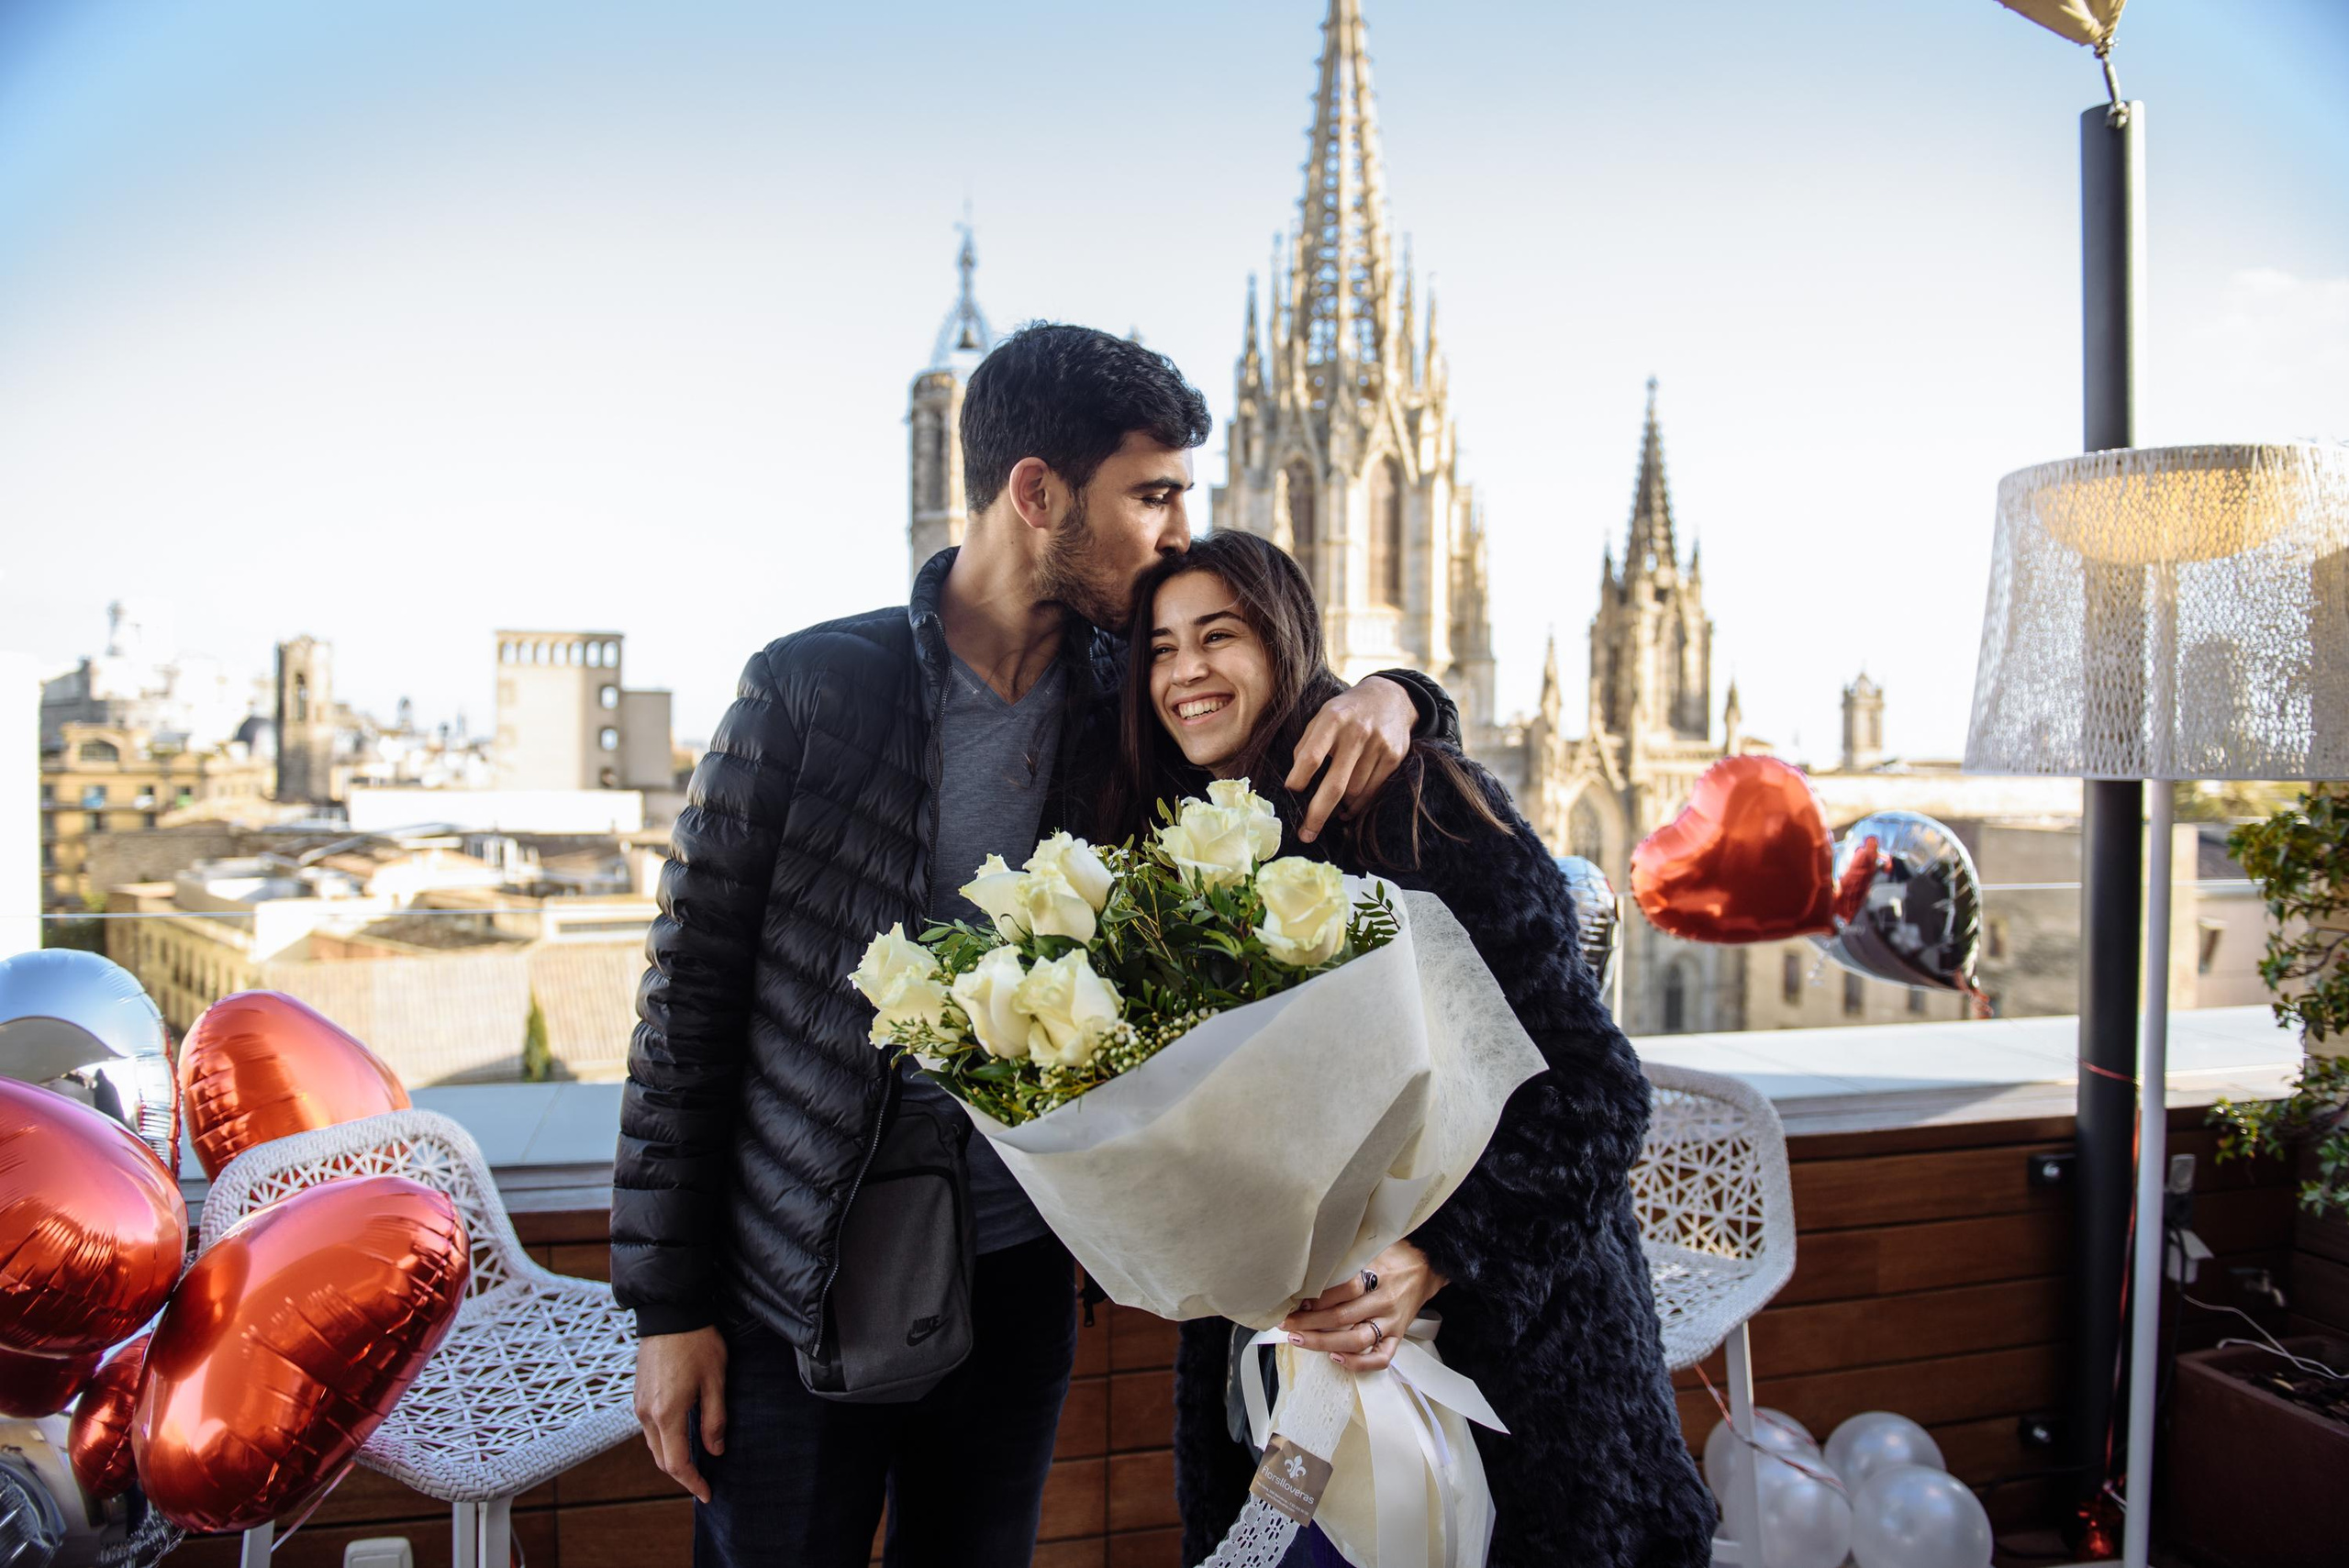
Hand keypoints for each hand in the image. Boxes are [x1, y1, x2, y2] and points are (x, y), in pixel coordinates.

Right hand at [634, 1326, 726, 1503]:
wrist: (671, 1312)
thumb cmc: (697, 1343)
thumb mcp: (715, 1381)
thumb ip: (715, 1420)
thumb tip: (715, 1451)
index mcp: (666, 1413)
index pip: (676, 1463)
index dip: (692, 1482)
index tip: (707, 1493)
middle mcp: (646, 1413)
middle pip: (661, 1458)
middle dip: (682, 1474)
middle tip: (703, 1482)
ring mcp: (639, 1403)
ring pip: (654, 1444)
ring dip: (672, 1456)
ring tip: (696, 1462)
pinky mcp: (638, 1394)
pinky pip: (650, 1427)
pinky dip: (665, 1439)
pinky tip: (682, 1436)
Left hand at [1280, 1241, 1446, 1372]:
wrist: (1427, 1267)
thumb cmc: (1394, 1256)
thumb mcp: (1371, 1249)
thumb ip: (1346, 1260)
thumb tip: (1311, 1268)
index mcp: (1377, 1274)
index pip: (1343, 1289)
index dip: (1317, 1297)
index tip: (1295, 1300)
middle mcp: (1384, 1301)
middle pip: (1342, 1317)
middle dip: (1309, 1322)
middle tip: (1286, 1323)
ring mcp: (1391, 1322)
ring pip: (1356, 1340)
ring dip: (1324, 1342)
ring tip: (1299, 1340)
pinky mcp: (1398, 1337)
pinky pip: (1380, 1358)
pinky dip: (1358, 1363)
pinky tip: (1336, 1358)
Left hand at [1284, 676, 1416, 842]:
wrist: (1390, 698)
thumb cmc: (1346, 712)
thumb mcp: (1322, 716)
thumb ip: (1307, 744)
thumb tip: (1295, 781)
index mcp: (1333, 719)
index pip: (1311, 756)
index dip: (1298, 780)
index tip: (1290, 794)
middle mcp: (1357, 733)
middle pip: (1334, 784)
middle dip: (1317, 814)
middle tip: (1305, 835)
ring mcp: (1378, 745)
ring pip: (1354, 792)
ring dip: (1339, 807)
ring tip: (1331, 810)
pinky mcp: (1394, 757)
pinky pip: (1372, 791)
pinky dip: (1357, 804)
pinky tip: (1348, 808)